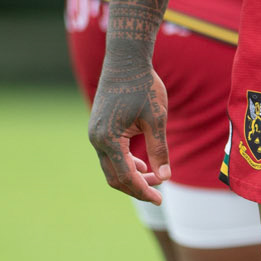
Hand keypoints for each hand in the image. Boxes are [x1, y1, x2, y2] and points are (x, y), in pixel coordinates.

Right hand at [87, 45, 170, 201]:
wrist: (125, 60)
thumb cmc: (143, 86)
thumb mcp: (156, 119)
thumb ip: (159, 149)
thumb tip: (165, 176)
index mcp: (109, 139)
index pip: (126, 176)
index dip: (143, 190)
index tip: (160, 199)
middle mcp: (97, 139)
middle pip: (114, 177)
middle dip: (136, 187)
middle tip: (158, 194)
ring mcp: (95, 134)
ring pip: (110, 167)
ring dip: (131, 176)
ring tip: (154, 178)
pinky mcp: (98, 128)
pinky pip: (109, 154)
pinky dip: (124, 163)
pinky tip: (141, 164)